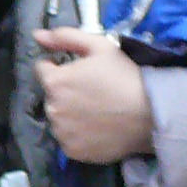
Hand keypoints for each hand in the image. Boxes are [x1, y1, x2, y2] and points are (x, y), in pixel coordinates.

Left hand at [35, 29, 153, 165]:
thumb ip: (64, 37)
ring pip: (58, 118)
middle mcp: (53, 109)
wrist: (149, 114)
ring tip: (95, 111)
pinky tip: (95, 127)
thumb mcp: (98, 46)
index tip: (79, 72)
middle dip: (65, 91)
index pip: (43, 69)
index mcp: (55, 82)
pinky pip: (68, 139)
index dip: (60, 67)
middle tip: (92, 92)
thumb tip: (37, 35)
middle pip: (51, 95)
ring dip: (69, 113)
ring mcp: (62, 133)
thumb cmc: (124, 76)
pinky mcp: (72, 151)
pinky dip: (77, 134)